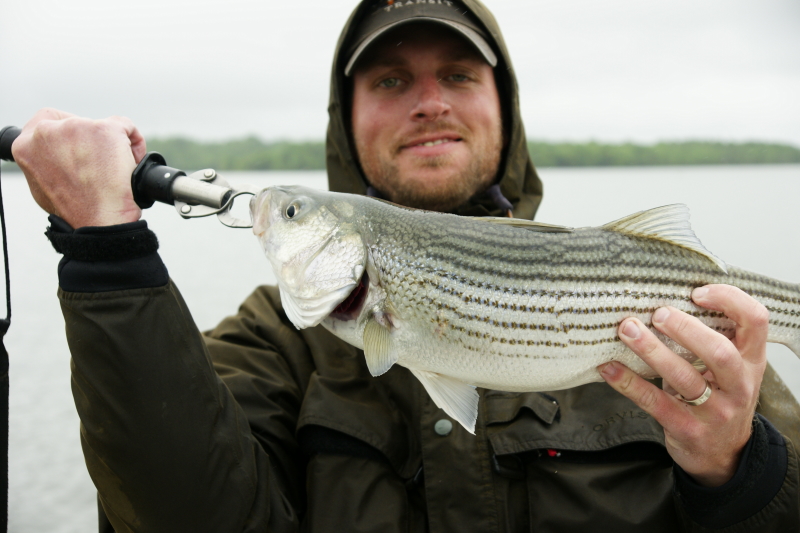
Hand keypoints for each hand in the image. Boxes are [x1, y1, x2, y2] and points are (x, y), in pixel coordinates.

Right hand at [12, 108, 146, 226]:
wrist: (99, 221)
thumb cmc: (76, 210)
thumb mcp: (43, 184)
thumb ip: (45, 162)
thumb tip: (57, 156)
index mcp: (26, 145)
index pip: (47, 121)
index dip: (66, 129)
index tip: (79, 142)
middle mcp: (47, 131)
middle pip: (77, 123)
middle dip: (91, 141)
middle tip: (99, 164)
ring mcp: (77, 128)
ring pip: (102, 126)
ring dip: (112, 145)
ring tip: (115, 171)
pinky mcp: (105, 129)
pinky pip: (127, 127)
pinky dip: (134, 143)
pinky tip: (132, 162)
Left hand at [599, 284, 767, 486]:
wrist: (723, 456)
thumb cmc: (718, 399)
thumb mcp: (729, 370)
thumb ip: (711, 339)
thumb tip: (663, 300)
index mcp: (751, 362)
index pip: (755, 321)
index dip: (729, 300)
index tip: (696, 292)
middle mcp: (738, 386)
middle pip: (719, 352)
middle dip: (685, 329)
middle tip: (657, 314)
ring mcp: (714, 411)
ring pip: (684, 377)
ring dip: (652, 350)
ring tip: (627, 330)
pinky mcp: (686, 429)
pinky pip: (654, 402)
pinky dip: (627, 382)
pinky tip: (608, 367)